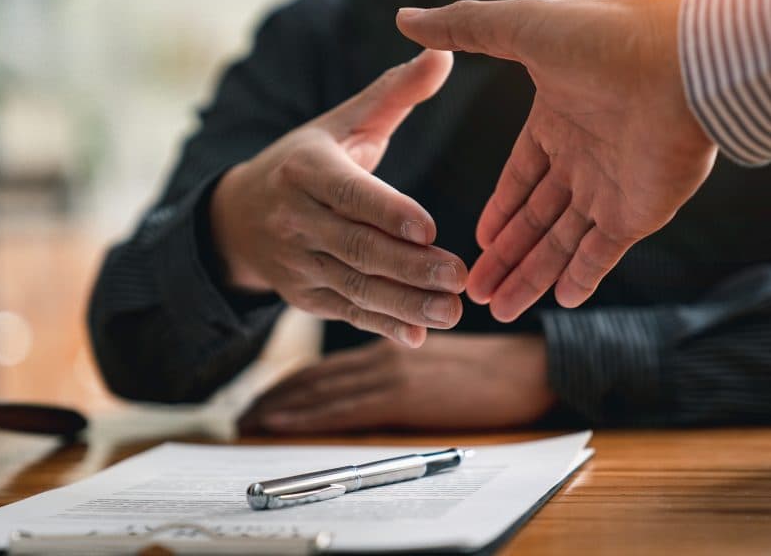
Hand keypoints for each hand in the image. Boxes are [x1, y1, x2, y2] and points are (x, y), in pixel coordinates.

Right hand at [211, 50, 466, 346]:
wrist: (240, 216)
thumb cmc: (306, 162)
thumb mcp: (341, 123)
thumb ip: (393, 94)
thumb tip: (444, 53)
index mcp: (306, 169)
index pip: (349, 193)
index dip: (387, 213)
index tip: (429, 229)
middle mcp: (296, 218)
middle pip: (356, 247)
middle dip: (409, 267)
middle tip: (459, 277)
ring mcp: (297, 262)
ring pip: (355, 287)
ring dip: (403, 304)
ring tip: (451, 311)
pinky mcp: (304, 296)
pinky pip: (346, 312)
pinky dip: (381, 326)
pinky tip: (417, 336)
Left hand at [238, 334, 554, 433]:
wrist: (528, 368)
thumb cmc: (490, 369)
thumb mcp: (436, 360)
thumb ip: (401, 367)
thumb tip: (370, 389)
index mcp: (388, 347)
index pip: (327, 368)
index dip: (290, 383)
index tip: (263, 400)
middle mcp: (381, 357)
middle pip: (314, 379)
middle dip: (274, 397)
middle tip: (243, 414)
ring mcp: (390, 375)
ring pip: (319, 392)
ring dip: (281, 408)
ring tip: (250, 421)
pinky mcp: (403, 396)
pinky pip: (343, 408)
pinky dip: (307, 416)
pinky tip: (283, 422)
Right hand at [397, 0, 716, 320]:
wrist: (681, 61)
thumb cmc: (604, 38)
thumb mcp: (521, 29)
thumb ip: (464, 28)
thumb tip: (405, 19)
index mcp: (556, 123)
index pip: (520, 179)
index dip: (498, 211)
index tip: (476, 242)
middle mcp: (583, 159)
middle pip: (535, 220)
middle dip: (504, 257)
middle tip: (472, 292)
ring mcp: (611, 188)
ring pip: (562, 244)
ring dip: (530, 276)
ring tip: (497, 310)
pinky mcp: (639, 212)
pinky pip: (603, 254)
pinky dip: (583, 278)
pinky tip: (558, 302)